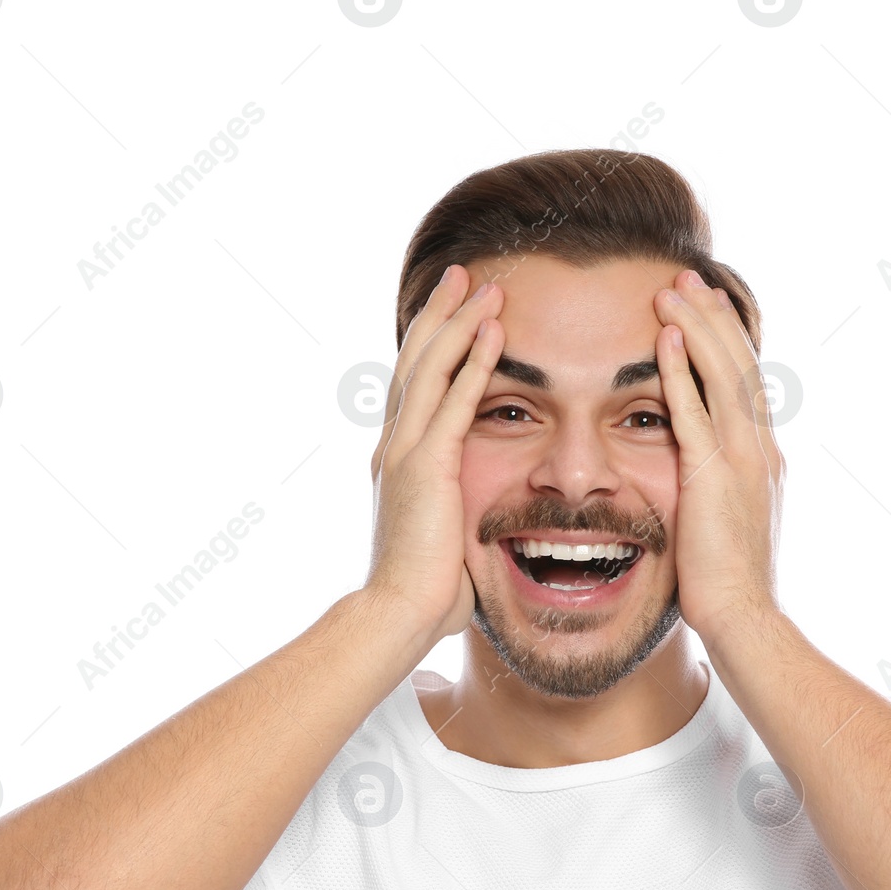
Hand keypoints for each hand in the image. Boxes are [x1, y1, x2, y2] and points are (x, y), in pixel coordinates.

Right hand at [364, 265, 504, 645]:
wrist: (397, 615)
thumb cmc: (426, 591)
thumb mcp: (441, 533)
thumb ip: (452, 505)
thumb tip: (473, 507)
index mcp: (398, 459)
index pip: (414, 385)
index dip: (432, 342)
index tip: (453, 308)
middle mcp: (396, 446)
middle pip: (416, 361)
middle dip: (440, 314)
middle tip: (462, 274)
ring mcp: (406, 453)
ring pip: (432, 368)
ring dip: (461, 323)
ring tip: (487, 286)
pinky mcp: (426, 467)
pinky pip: (454, 402)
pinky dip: (473, 363)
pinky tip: (494, 332)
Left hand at [651, 268, 784, 648]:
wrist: (744, 618)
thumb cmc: (729, 583)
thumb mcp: (730, 521)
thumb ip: (723, 487)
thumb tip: (707, 472)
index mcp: (765, 458)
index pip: (747, 383)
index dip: (726, 340)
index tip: (706, 306)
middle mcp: (761, 449)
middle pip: (738, 365)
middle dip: (712, 317)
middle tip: (688, 277)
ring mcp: (742, 460)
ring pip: (721, 376)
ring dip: (694, 327)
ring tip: (672, 289)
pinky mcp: (714, 477)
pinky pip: (694, 411)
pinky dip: (679, 370)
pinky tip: (662, 339)